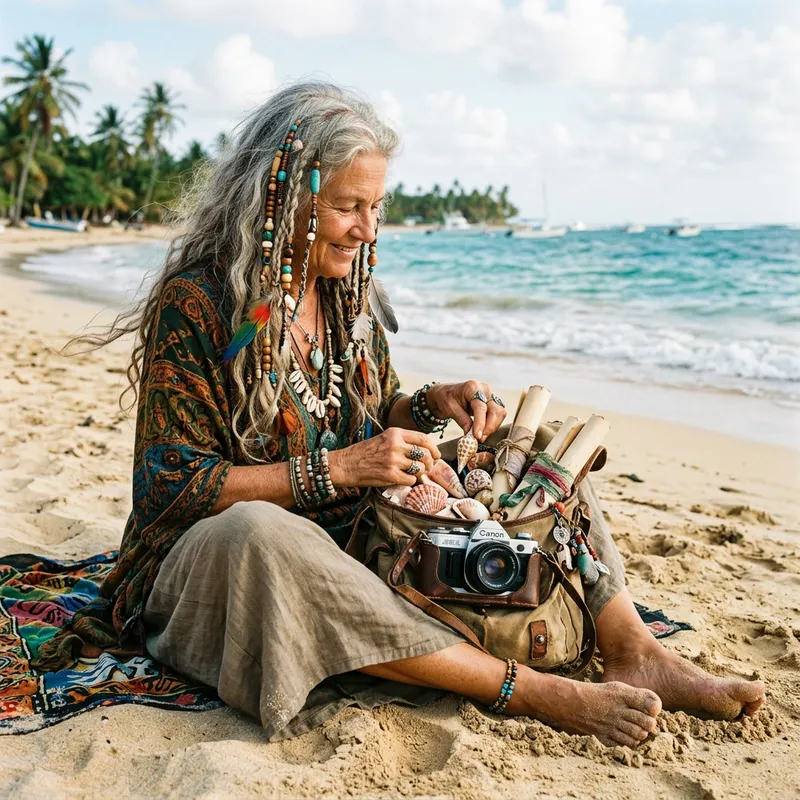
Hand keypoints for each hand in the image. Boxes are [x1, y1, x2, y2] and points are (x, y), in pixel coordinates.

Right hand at [327, 428, 441, 487]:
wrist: (346, 464)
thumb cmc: (365, 453)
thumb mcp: (384, 439)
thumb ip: (403, 442)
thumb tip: (426, 451)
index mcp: (395, 433)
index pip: (423, 438)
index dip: (434, 448)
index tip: (436, 455)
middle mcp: (396, 444)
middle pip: (425, 454)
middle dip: (429, 463)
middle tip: (426, 468)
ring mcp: (393, 460)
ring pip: (420, 468)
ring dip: (419, 473)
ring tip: (411, 473)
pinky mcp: (390, 475)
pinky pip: (411, 480)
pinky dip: (409, 482)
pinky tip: (401, 479)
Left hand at [426, 381, 506, 441]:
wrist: (445, 393)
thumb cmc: (446, 398)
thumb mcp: (449, 408)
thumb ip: (462, 420)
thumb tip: (471, 435)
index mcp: (472, 387)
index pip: (481, 407)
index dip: (481, 423)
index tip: (478, 436)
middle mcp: (485, 389)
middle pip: (496, 410)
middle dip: (490, 427)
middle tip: (480, 439)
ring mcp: (490, 396)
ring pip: (500, 413)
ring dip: (492, 427)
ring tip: (480, 436)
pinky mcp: (491, 403)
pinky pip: (497, 415)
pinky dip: (492, 425)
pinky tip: (482, 431)